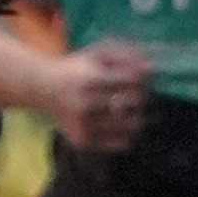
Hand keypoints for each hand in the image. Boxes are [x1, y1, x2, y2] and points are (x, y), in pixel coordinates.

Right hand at [51, 36, 153, 153]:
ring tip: (131, 110)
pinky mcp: (83, 140)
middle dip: (142, 97)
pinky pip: (120, 143)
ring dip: (137, 116)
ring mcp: (84, 125)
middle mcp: (87, 104)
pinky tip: (120, 123)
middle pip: (136, 104)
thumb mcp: (98, 53)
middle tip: (138, 95)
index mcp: (92, 79)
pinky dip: (127, 134)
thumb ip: (127, 55)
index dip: (144, 79)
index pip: (135, 80)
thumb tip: (153, 67)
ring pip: (131, 127)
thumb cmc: (78, 67)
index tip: (141, 78)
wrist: (43, 87)